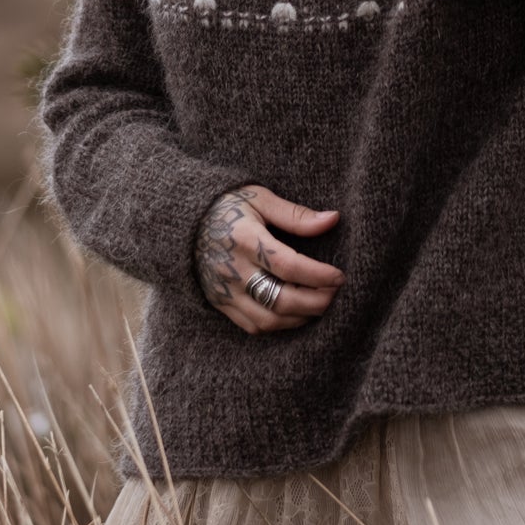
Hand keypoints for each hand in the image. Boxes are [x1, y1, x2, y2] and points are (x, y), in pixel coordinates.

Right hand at [193, 184, 345, 333]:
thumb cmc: (228, 205)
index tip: (340, 276)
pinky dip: (280, 324)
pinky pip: (254, 325)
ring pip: (269, 319)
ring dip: (301, 317)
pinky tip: (296, 312)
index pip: (287, 265)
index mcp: (243, 238)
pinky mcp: (220, 303)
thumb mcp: (260, 199)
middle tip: (336, 294)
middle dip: (316, 302)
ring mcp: (224, 291)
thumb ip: (296, 214)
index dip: (318, 275)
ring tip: (320, 304)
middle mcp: (232, 269)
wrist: (184, 221)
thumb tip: (333, 219)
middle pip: (280, 299)